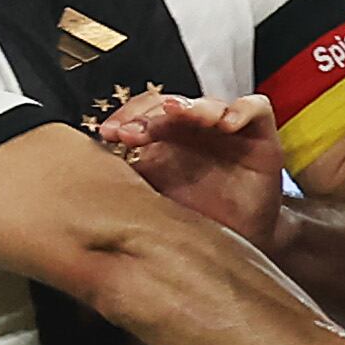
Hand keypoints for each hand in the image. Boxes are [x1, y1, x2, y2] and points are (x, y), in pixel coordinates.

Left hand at [95, 91, 296, 254]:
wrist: (242, 241)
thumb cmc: (200, 220)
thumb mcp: (157, 201)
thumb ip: (130, 181)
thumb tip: (85, 176)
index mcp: (167, 137)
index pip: (143, 112)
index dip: (126, 117)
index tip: (108, 133)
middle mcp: (195, 128)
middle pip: (172, 103)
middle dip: (151, 113)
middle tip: (136, 130)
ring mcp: (227, 128)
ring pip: (208, 102)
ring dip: (191, 106)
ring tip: (177, 114)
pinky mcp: (260, 134)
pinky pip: (254, 107)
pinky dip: (240, 110)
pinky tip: (226, 124)